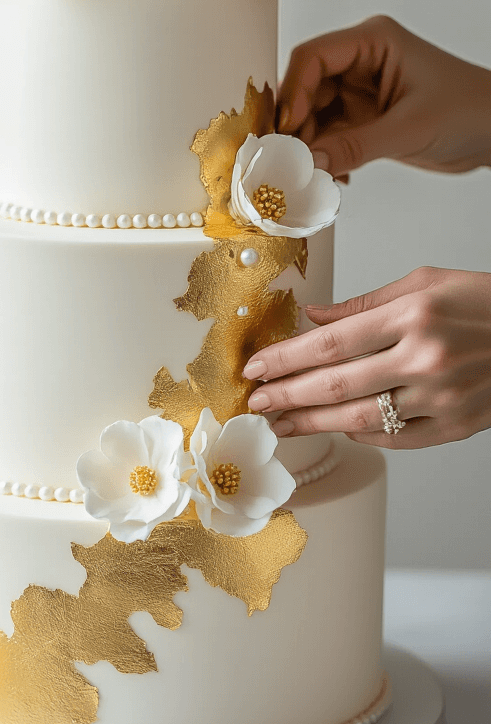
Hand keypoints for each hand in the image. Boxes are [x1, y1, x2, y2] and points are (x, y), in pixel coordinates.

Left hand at [243, 267, 490, 448]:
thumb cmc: (485, 303)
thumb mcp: (426, 284)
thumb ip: (364, 305)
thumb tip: (313, 318)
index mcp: (414, 316)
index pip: (330, 343)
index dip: (285, 358)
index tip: (255, 368)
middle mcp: (425, 359)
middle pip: (336, 385)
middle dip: (287, 395)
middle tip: (256, 402)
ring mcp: (441, 398)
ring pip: (359, 419)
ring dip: (313, 424)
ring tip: (282, 424)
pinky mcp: (455, 427)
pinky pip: (395, 440)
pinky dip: (362, 436)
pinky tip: (338, 429)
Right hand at [278, 16, 490, 176]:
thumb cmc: (470, 111)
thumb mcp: (409, 129)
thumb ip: (354, 146)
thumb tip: (307, 164)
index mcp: (373, 41)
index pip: (313, 57)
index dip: (293, 92)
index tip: (287, 129)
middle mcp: (362, 61)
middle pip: (306, 87)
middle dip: (296, 125)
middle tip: (290, 159)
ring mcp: (361, 91)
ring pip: (314, 115)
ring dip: (310, 146)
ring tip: (312, 174)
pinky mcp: (364, 119)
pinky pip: (330, 135)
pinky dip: (326, 156)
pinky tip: (333, 176)